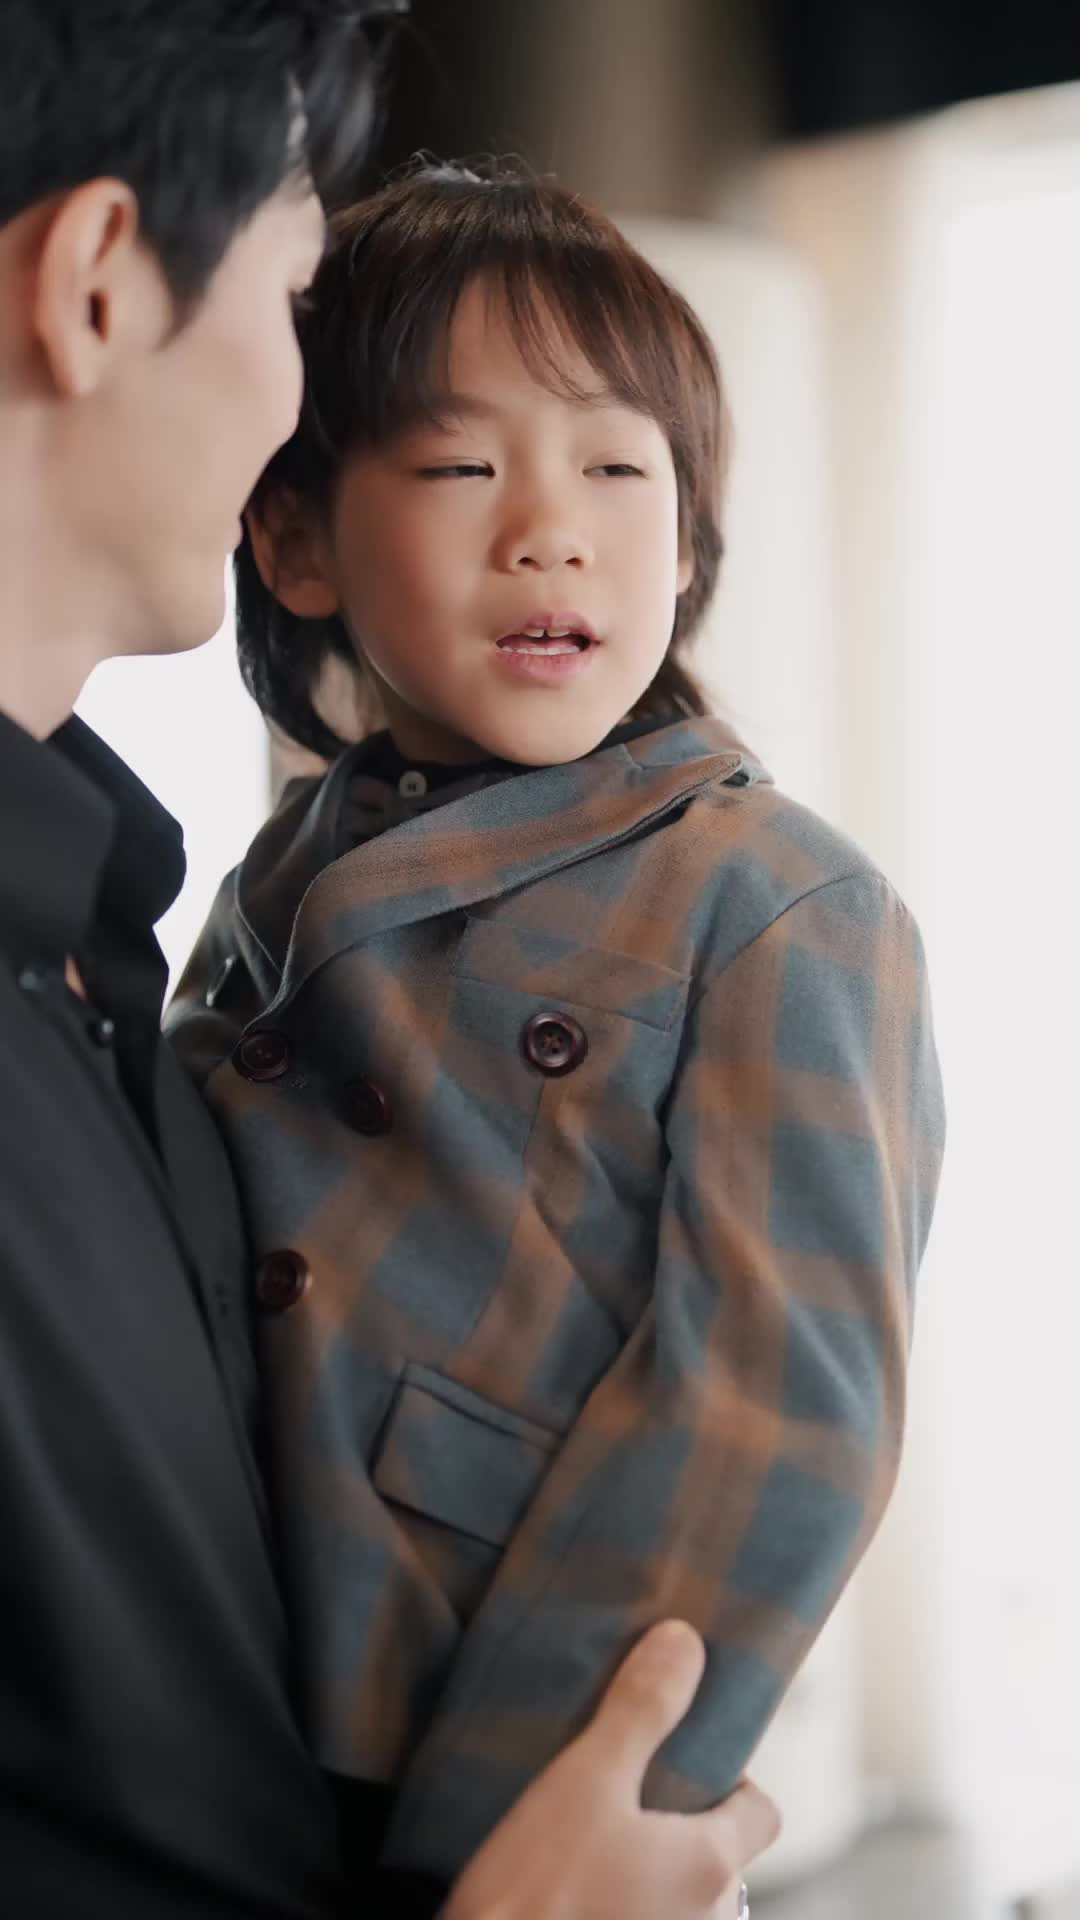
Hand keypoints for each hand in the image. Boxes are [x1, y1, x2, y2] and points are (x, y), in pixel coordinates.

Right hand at [442, 1620, 779, 1918]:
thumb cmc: (537, 1890)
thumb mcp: (584, 1781)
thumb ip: (639, 1711)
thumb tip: (685, 1642)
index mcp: (712, 1866)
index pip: (762, 1811)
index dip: (731, 1780)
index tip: (679, 1762)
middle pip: (719, 1857)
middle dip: (679, 1828)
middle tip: (617, 1801)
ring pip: (682, 1901)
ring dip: (649, 1879)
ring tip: (587, 1852)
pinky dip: (625, 1909)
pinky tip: (574, 1898)